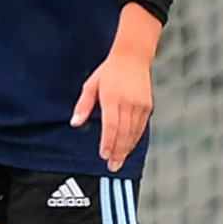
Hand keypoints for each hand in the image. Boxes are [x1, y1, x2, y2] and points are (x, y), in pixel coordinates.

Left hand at [72, 46, 155, 170]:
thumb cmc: (109, 71)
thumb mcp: (91, 85)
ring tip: (119, 160)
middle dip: (118, 152)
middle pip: (124, 133)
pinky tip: (129, 147)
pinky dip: (135, 139)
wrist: (132, 57)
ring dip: (126, 148)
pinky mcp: (148, 106)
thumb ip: (83, 106)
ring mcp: (140, 105)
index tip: (104, 155)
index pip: (111, 126)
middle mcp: (129, 103)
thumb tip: (75, 123)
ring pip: (134, 132)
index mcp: (112, 98)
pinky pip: (141, 127)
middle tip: (113, 166)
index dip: (108, 142)